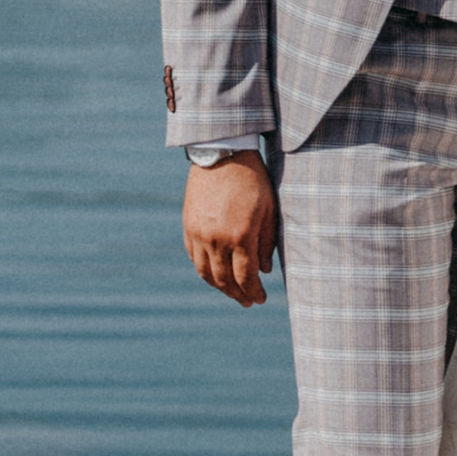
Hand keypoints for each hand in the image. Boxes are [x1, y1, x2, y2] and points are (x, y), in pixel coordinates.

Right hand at [183, 154, 278, 306]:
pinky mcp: (188, 227)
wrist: (222, 154)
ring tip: (232, 293)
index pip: (246, 277)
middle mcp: (217, 239)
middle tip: (248, 302)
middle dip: (238, 295)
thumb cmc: (252, 180)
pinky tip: (216, 274)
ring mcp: (199, 234)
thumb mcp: (268, 209)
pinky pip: (194, 258)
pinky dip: (205, 271)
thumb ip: (266, 243)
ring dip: (220, 288)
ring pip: (207, 273)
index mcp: (241, 235)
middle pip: (225, 280)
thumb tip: (263, 272)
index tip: (261, 299)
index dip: (254, 292)